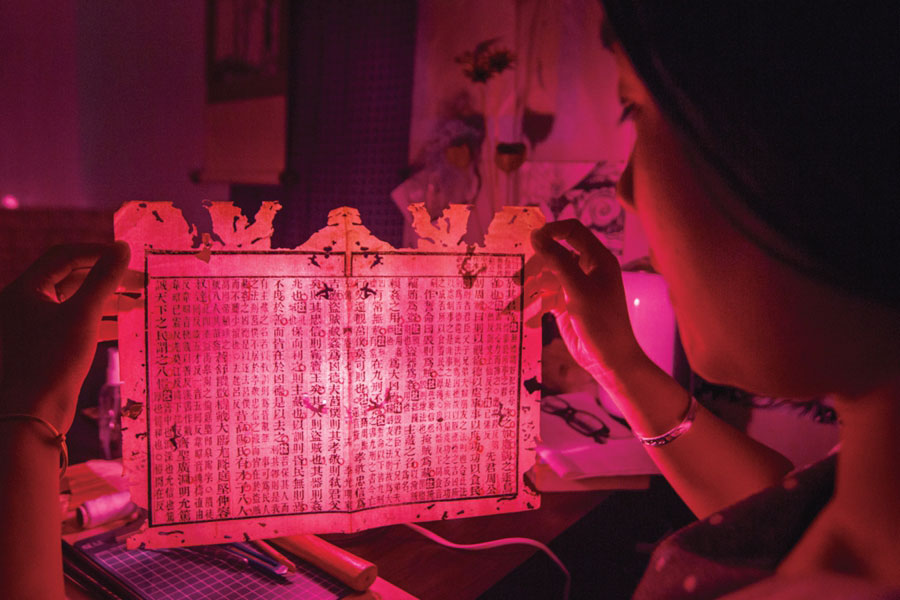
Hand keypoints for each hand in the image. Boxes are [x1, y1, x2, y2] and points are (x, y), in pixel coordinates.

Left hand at [0, 243, 129, 431]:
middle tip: (141, 282)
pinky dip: (99, 321)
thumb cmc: (52, 360)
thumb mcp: (83, 314)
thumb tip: (123, 248)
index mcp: (24, 289)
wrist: (31, 414)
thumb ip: (104, 278)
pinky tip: (124, 324)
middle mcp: (24, 304)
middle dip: (107, 279)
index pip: (64, 256)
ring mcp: (33, 327)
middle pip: (71, 279)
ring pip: (74, 303)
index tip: (128, 256)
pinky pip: (73, 324)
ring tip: (139, 303)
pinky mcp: (44, 348)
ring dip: (107, 301)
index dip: (97, 252)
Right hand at [528, 220, 644, 381]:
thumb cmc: (601, 321)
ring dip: (532, 287)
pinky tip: (529, 317)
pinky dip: (537, 304)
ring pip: (548, 276)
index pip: (572, 231)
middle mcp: (588, 269)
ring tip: (518, 300)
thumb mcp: (578, 289)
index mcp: (598, 258)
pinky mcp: (567, 304)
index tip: (530, 241)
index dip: (551, 231)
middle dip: (536, 264)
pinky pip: (547, 296)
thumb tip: (536, 236)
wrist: (610, 359)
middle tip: (518, 277)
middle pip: (556, 253)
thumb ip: (557, 261)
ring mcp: (577, 287)